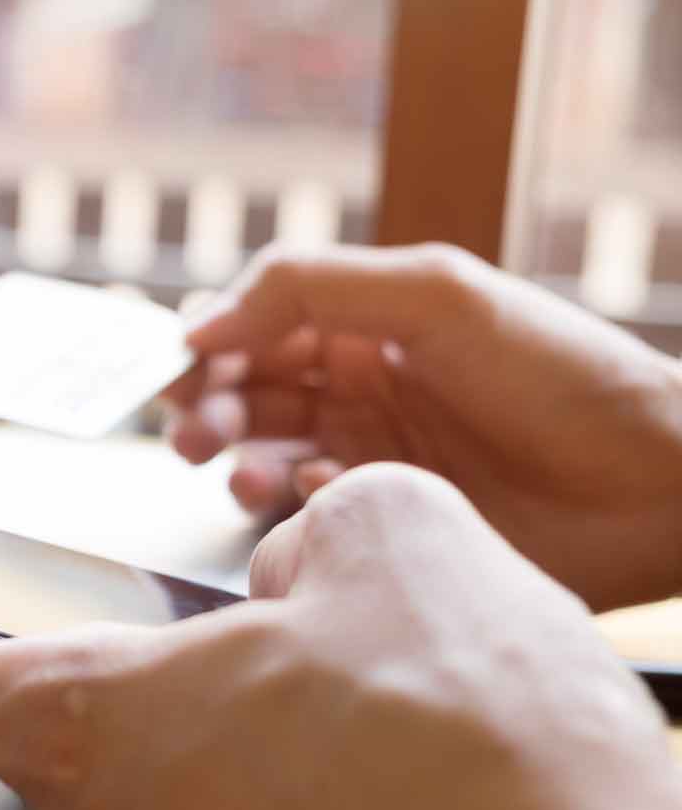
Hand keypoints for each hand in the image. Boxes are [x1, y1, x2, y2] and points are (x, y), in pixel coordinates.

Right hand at [162, 243, 681, 609]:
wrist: (657, 484)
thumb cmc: (565, 376)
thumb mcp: (435, 293)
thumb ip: (309, 286)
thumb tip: (203, 323)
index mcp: (365, 324)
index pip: (250, 325)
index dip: (202, 344)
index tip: (175, 367)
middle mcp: (358, 389)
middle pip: (240, 394)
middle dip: (203, 409)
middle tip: (195, 432)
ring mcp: (369, 459)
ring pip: (259, 457)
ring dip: (234, 461)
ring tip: (248, 473)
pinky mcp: (384, 523)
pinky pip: (303, 516)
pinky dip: (292, 504)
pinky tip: (318, 494)